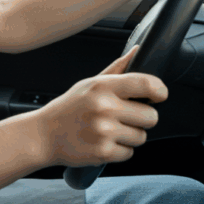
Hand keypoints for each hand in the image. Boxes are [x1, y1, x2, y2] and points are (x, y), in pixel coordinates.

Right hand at [30, 45, 167, 167]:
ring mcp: (104, 131)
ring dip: (130, 136)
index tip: (158, 95)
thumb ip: (117, 69)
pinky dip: (120, 150)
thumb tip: (138, 51)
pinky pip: (129, 153)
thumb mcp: (90, 83)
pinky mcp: (103, 152)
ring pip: (142, 137)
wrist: (43, 135)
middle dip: (142, 119)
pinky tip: (103, 142)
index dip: (159, 91)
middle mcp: (105, 107)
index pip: (146, 84)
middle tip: (124, 117)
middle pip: (151, 116)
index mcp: (103, 86)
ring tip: (110, 131)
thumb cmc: (69, 108)